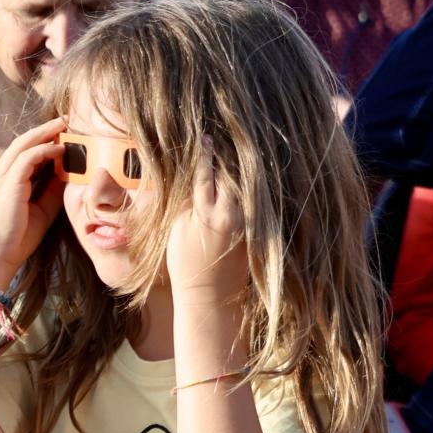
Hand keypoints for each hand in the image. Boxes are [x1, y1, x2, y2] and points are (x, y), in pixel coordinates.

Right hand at [0, 116, 68, 278]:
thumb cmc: (17, 239)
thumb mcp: (41, 209)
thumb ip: (51, 189)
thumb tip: (68, 172)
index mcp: (2, 181)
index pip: (22, 153)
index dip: (42, 140)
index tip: (63, 133)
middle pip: (21, 143)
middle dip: (44, 129)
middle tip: (66, 119)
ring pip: (22, 145)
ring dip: (45, 134)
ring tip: (65, 125)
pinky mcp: (5, 185)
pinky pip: (25, 159)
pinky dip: (44, 151)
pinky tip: (60, 148)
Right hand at [166, 139, 246, 299]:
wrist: (208, 295)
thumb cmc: (184, 263)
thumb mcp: (177, 229)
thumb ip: (186, 202)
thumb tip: (193, 180)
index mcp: (205, 212)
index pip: (204, 173)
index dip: (204, 154)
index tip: (205, 138)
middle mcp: (229, 213)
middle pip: (230, 176)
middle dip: (226, 159)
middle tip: (226, 141)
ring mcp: (245, 222)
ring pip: (245, 187)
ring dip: (239, 173)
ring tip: (238, 155)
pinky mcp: (256, 231)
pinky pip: (253, 203)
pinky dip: (248, 190)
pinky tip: (246, 180)